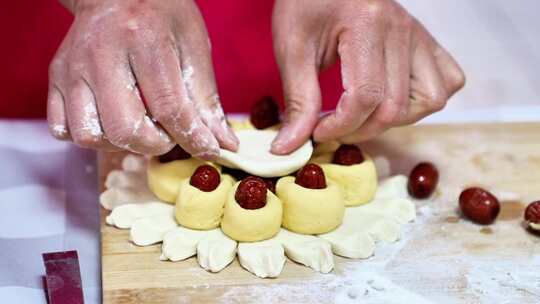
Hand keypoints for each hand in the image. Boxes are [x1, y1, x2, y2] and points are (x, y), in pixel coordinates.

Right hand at [48, 0, 237, 157]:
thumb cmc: (161, 15)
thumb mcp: (194, 45)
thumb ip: (206, 98)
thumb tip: (223, 144)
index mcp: (143, 40)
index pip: (169, 107)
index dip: (193, 138)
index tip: (209, 151)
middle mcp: (101, 54)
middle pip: (125, 129)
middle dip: (155, 145)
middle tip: (168, 133)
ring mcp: (73, 67)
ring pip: (90, 136)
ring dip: (121, 144)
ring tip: (140, 126)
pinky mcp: (55, 77)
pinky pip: (63, 129)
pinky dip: (91, 136)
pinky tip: (111, 120)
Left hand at [271, 0, 464, 153]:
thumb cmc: (305, 4)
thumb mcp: (292, 48)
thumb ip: (297, 101)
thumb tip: (288, 148)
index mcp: (367, 25)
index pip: (365, 97)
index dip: (339, 127)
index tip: (317, 132)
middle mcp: (401, 29)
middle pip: (395, 106)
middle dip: (360, 129)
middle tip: (332, 126)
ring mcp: (418, 34)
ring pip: (430, 99)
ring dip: (395, 119)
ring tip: (362, 114)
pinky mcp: (425, 40)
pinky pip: (448, 79)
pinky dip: (423, 100)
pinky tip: (391, 98)